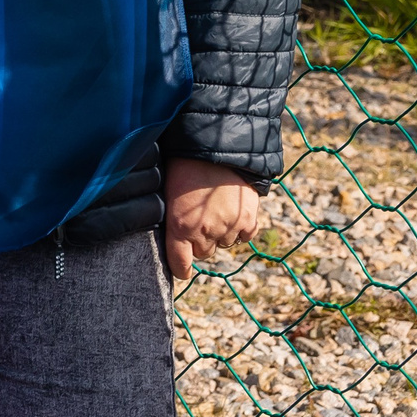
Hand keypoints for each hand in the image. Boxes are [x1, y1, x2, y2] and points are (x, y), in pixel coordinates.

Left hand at [164, 156, 261, 279]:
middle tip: (196, 221)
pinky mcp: (249, 220)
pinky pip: (244, 237)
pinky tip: (232, 213)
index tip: (181, 270)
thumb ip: (171, 215)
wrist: (216, 146)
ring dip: (219, 233)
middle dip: (198, 242)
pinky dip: (239, 229)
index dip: (180, 268)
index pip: (180, 262)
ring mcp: (229, 227)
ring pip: (224, 245)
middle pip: (203, 253)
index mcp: (179, 226)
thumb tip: (170, 230)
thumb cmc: (182, 164)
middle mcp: (205, 231)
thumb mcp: (166, 190)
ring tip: (213, 210)